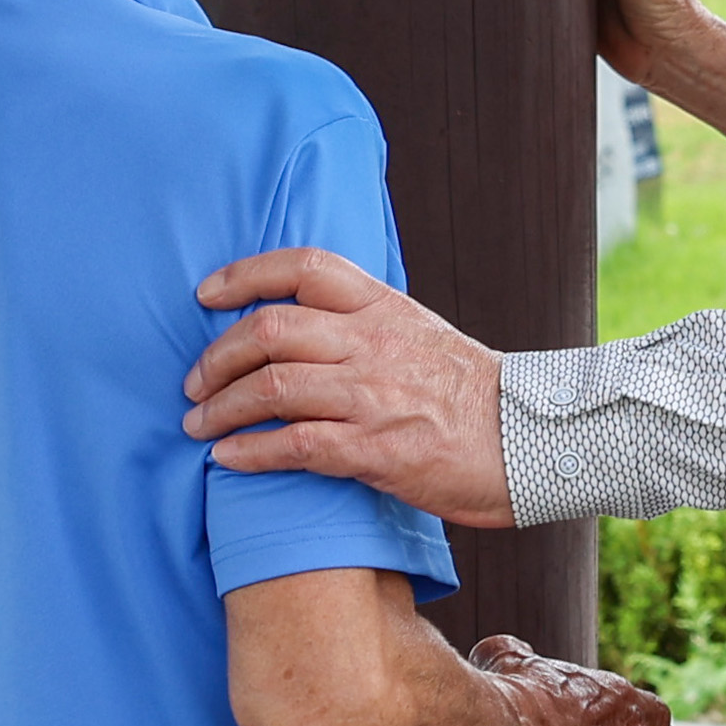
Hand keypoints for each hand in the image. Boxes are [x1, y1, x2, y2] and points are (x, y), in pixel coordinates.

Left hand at [187, 247, 520, 525]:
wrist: (531, 443)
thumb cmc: (472, 395)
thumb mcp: (420, 333)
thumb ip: (365, 324)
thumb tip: (307, 325)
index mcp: (384, 307)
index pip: (305, 266)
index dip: (246, 273)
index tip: (208, 293)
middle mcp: (373, 343)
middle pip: (271, 328)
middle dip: (217, 355)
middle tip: (195, 380)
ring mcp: (373, 395)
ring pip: (273, 387)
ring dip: (221, 407)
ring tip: (198, 423)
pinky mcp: (376, 450)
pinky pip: (295, 444)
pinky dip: (250, 451)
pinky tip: (227, 459)